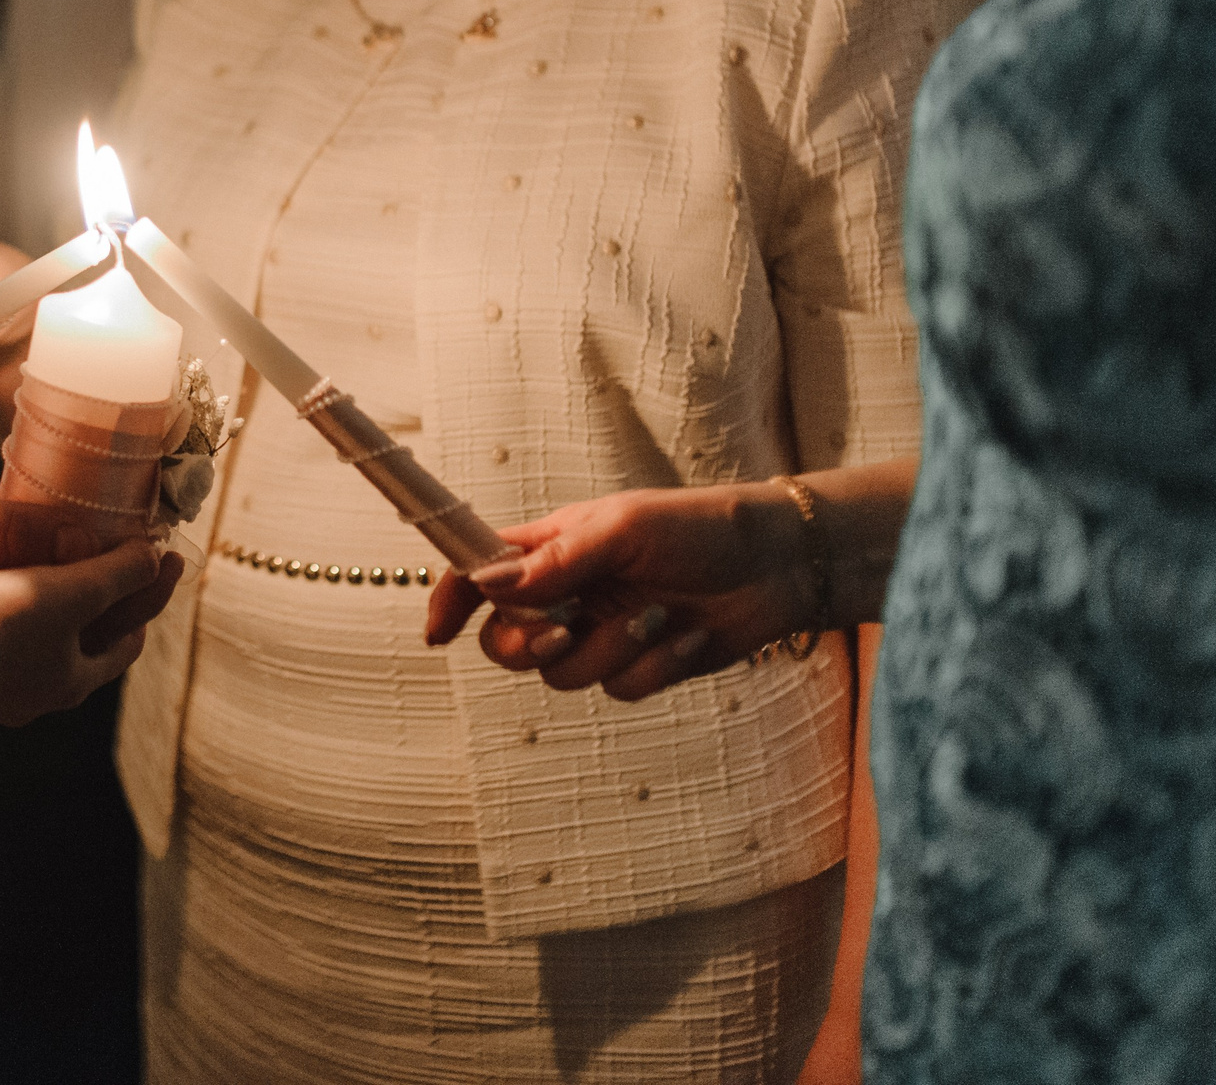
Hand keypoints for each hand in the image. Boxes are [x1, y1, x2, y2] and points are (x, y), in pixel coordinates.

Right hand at [0, 536, 184, 726]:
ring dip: (46, 570)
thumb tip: (152, 557)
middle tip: (108, 535)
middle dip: (94, 576)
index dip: (147, 594)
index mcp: (73, 680)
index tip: (160, 555)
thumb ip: (116, 572)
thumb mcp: (71, 590)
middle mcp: (36, 687)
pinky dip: (7, 574)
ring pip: (36, 613)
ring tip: (52, 528)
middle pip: (83, 625)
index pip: (128, 639)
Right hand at [423, 481, 817, 700]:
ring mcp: (601, 633)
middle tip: (566, 631)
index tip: (438, 634)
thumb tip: (488, 586)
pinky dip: (654, 667)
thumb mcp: (622, 530)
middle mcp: (567, 594)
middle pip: (507, 643)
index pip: (480, 575)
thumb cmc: (700, 526)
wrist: (777, 565)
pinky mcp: (639, 666)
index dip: (450, 602)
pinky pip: (619, 689)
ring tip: (658, 618)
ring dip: (610, 651)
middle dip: (529, 647)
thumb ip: (554, 563)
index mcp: (551, 550)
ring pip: (564, 675)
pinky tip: (687, 638)